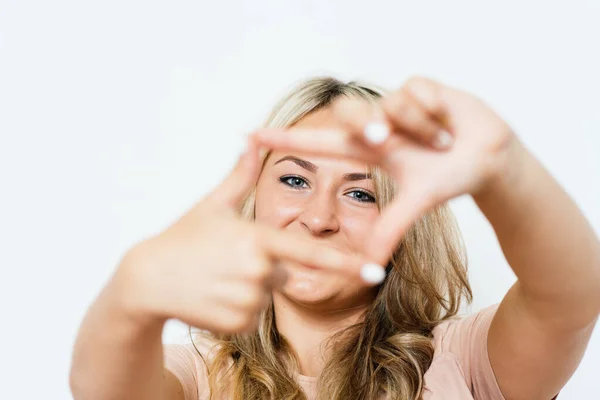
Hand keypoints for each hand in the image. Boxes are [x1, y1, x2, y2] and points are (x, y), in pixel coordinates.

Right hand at [115, 137, 367, 333]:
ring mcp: (246, 300)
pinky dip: (237, 310)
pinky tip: (213, 297)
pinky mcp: (236, 324)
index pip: (307, 252)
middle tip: (226, 261)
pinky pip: (252, 317)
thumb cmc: (183, 237)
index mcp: (256, 238)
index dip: (344, 262)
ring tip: (216, 279)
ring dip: (249, 290)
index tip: (373, 272)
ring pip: (267, 297)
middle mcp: (256, 270)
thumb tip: (250, 138)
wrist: (148, 279)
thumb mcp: (213, 204)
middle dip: (263, 268)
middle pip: (283, 273)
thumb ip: (241, 175)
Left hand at [254, 77, 520, 264]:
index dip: (287, 140)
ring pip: (391, 104)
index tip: (251, 135)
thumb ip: (391, 230)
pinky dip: (435, 112)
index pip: (320, 143)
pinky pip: (417, 91)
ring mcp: (398, 105)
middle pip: (349, 111)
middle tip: (388, 138)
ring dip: (419, 127)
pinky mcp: (422, 87)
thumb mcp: (418, 203)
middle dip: (369, 124)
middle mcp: (380, 125)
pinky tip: (449, 123)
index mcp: (371, 152)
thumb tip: (368, 268)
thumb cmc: (451, 178)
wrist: (491, 158)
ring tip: (441, 142)